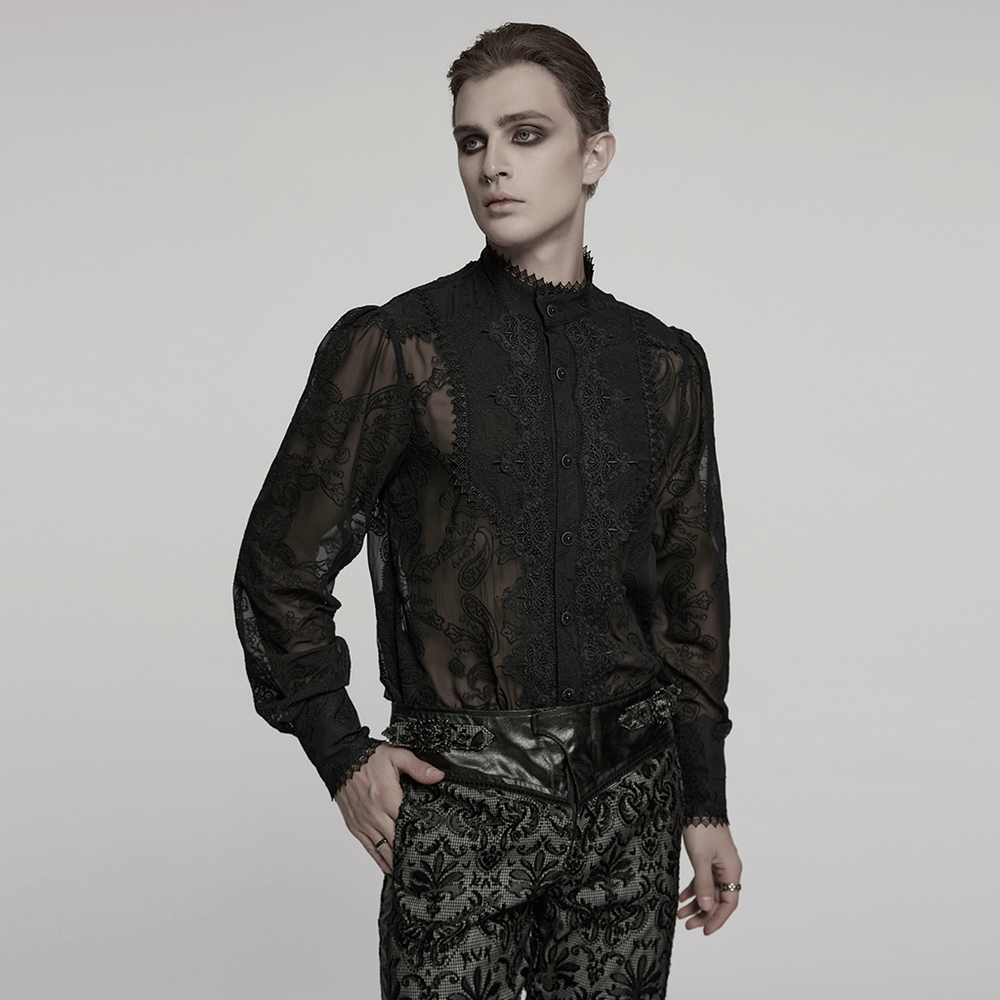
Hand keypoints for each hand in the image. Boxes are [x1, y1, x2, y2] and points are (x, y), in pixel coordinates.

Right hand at [334, 744, 444, 874]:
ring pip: (384, 850)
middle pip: (398, 841)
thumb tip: (438, 776)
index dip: (422, 835)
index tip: (433, 845)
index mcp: (389, 799)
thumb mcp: (397, 756)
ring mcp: (365, 823)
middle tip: (426, 864)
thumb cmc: (367, 758)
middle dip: (411, 853)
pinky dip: (380, 860)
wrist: (340, 760)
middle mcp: (376, 815)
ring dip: (397, 862)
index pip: (409, 824)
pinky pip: (370, 849)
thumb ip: (418, 768)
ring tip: (411, 873)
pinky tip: (390, 868)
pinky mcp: (355, 827)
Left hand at [677, 823, 741, 934]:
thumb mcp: (700, 857)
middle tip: (688, 925)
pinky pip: (702, 879)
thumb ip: (703, 883)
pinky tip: (681, 897)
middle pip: (718, 899)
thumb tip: (705, 908)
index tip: (705, 931)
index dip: (717, 919)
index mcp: (731, 871)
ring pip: (708, 891)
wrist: (699, 803)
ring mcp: (717, 864)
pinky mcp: (707, 858)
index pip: (729, 903)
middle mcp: (727, 870)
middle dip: (703, 914)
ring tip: (680, 914)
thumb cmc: (702, 827)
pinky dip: (692, 889)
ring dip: (695, 903)